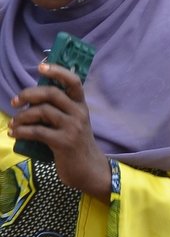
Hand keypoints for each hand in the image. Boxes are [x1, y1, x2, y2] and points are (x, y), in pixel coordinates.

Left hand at [10, 63, 110, 198]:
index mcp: (81, 106)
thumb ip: (59, 110)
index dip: (57, 71)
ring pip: (42, 111)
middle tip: (15, 101)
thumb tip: (32, 98)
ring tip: (14, 123)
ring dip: (22, 116)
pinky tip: (15, 134)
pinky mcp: (64, 142)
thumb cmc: (75, 144)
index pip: (73, 82)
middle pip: (52, 93)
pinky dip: (22, 131)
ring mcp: (73, 128)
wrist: (88, 170)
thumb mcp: (72, 123)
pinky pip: (37, 131)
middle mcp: (79, 113)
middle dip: (29, 94)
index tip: (40, 67)